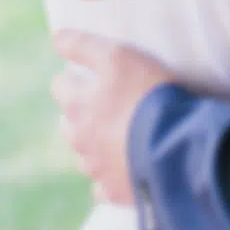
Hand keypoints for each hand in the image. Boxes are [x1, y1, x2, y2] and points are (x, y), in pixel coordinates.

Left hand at [52, 29, 174, 205]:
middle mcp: (80, 139)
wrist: (174, 143)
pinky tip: (126, 164)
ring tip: (120, 133)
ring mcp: (96, 168)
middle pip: (68, 123)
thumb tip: (55, 38)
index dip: (74, 78)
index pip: (60, 86)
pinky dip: (110, 175)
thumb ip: (83, 46)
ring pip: (84, 155)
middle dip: (80, 113)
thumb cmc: (147, 93)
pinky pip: (103, 185)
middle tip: (108, 104)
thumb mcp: (118, 56)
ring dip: (94, 144)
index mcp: (77, 105)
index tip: (90, 76)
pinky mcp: (114, 191)